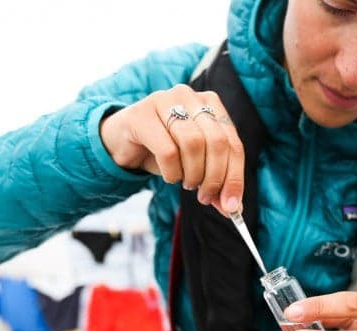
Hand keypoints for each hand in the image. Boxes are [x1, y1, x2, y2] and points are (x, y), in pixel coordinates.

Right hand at [100, 84, 244, 214]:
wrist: (122, 142)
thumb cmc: (164, 151)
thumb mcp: (195, 165)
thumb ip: (215, 183)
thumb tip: (232, 207)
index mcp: (210, 103)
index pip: (233, 144)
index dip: (234, 178)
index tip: (231, 206)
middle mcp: (190, 96)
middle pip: (217, 142)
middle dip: (214, 177)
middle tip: (204, 196)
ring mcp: (164, 100)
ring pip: (194, 144)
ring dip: (192, 174)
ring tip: (185, 182)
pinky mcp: (141, 115)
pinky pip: (168, 151)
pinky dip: (172, 172)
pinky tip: (170, 176)